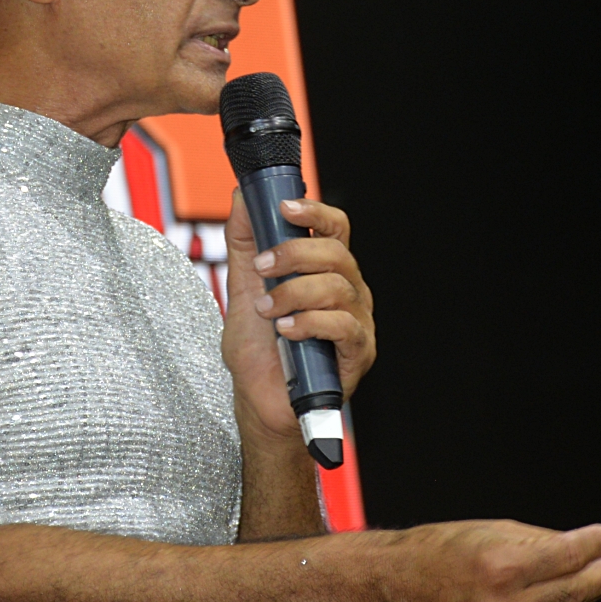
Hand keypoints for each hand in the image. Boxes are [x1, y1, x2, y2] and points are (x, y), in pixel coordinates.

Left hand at [221, 191, 375, 442]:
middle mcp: (348, 290)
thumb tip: (241, 198)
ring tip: (266, 310)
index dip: (314, 212)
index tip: (284, 208)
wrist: (260, 403)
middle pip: (335, 252)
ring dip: (293, 293)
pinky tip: (286, 331)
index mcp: (325, 270)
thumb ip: (244, 244)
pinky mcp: (359, 351)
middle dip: (293, 253)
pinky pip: (343, 324)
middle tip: (262, 267)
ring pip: (337, 286)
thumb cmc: (258, 350)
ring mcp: (357, 320)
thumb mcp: (242, 289)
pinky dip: (309, 323)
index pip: (334, 227)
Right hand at [378, 521, 600, 601]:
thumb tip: (571, 545)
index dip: (596, 545)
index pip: (565, 555)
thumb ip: (533, 539)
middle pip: (572, 591)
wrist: (389, 588)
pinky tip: (570, 597)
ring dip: (589, 595)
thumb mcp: (484, 529)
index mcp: (499, 567)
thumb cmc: (427, 553)